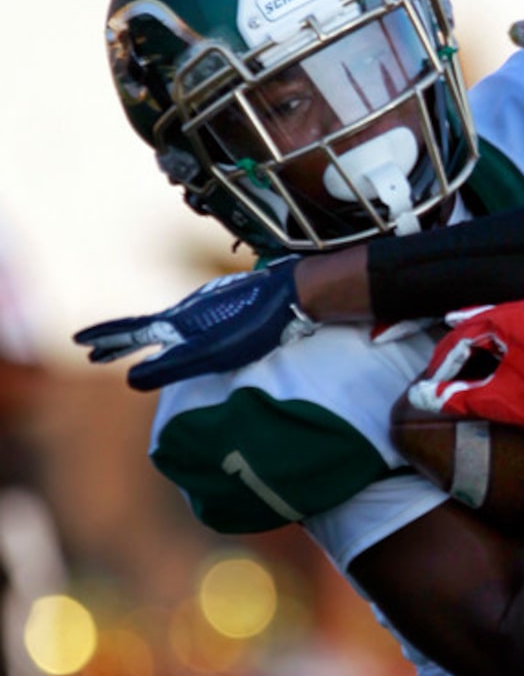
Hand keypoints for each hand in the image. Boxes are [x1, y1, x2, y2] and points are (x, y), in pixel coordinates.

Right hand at [73, 262, 314, 390]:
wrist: (293, 293)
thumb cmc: (254, 327)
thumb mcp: (210, 353)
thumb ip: (171, 367)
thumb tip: (130, 381)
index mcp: (178, 321)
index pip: (131, 330)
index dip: (105, 339)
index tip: (78, 343)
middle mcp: (188, 309)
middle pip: (144, 326)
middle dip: (118, 342)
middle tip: (95, 353)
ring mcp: (208, 305)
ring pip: (168, 322)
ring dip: (146, 335)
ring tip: (136, 345)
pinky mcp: (228, 304)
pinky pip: (190, 320)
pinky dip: (175, 331)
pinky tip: (189, 334)